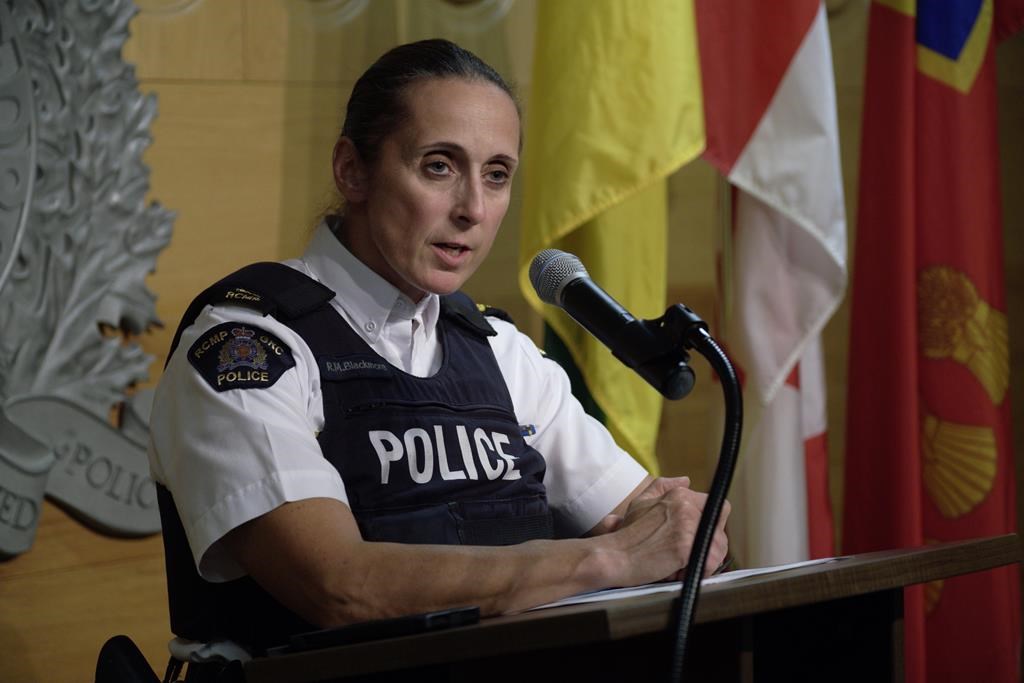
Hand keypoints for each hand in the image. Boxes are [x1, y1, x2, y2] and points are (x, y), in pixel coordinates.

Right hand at [604, 477, 729, 581]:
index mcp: (679, 494)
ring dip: (703, 562)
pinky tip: (678, 571)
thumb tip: (685, 479)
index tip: (693, 541)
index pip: (717, 508)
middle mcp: (686, 505)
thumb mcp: (641, 503)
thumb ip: (663, 487)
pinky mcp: (686, 545)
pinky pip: (710, 562)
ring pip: (719, 548)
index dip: (708, 528)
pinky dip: (699, 572)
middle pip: (720, 531)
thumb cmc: (625, 536)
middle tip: (683, 558)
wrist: (612, 556)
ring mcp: (687, 524)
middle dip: (707, 548)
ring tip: (678, 565)